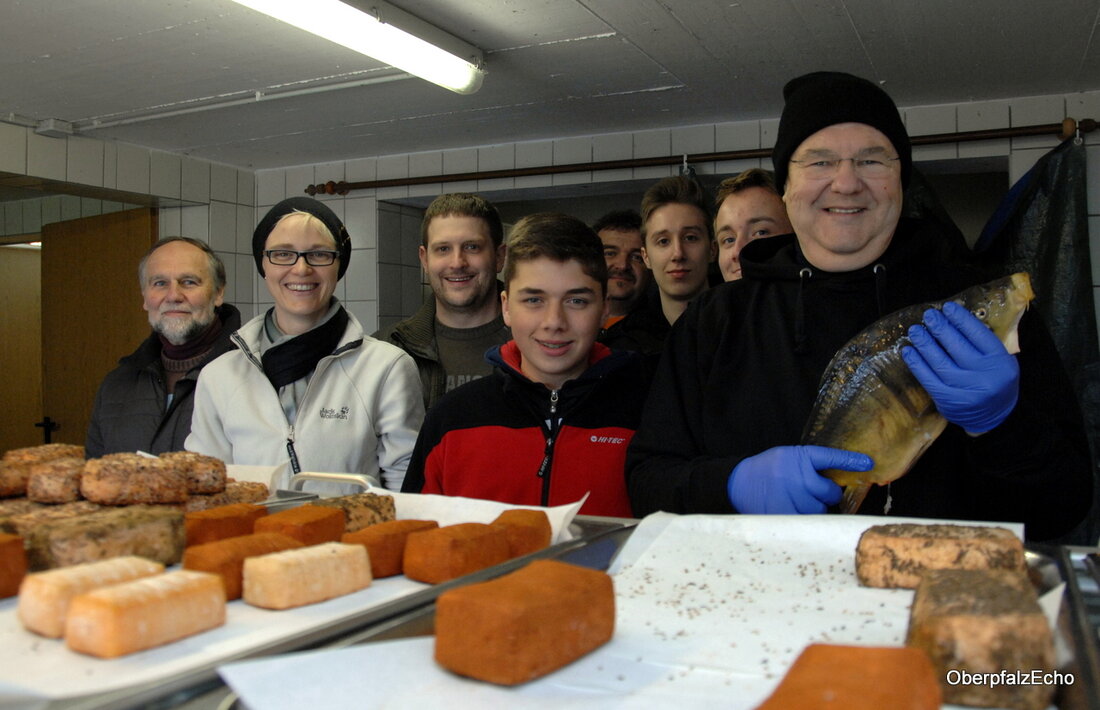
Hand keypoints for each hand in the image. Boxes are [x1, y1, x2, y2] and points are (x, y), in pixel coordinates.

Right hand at [727, 446, 870, 513]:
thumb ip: (809, 466)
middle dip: (827, 494)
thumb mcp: (787, 458)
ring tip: (799, 503)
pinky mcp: (785, 514)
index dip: (851, 460)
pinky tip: (794, 512)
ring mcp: (791, 496)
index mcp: (799, 457)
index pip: (830, 457)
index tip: (868, 463)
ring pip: (820, 510)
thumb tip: (837, 481)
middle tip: (815, 493)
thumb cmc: (768, 470)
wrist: (739, 482)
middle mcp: (797, 476)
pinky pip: (807, 522)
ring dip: (815, 509)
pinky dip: (805, 520)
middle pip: (830, 492)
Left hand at [902, 300, 1019, 433]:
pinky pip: (928, 378)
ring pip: (940, 362)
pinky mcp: (948, 401)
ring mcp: (965, 390)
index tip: (948, 308)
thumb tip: (953, 319)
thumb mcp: (999, 360)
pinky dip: (916, 363)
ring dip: (924, 343)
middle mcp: (985, 376)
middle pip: (957, 346)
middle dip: (940, 328)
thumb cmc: (995, 381)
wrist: (995, 418)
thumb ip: (981, 343)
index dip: (961, 319)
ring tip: (915, 330)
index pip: (978, 334)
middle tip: (928, 316)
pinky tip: (908, 351)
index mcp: (1000, 362)